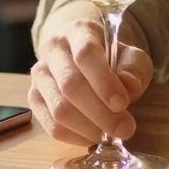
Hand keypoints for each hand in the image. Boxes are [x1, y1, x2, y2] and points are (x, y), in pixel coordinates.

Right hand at [29, 19, 151, 145]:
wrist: (90, 62)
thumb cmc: (114, 60)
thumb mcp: (131, 58)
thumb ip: (133, 69)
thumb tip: (129, 84)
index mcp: (78, 31)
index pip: (86, 54)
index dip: (104, 82)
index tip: (123, 104)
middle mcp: (53, 49)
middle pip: (70, 84)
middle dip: (100, 112)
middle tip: (125, 128)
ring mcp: (39, 74)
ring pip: (58, 108)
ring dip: (88, 128)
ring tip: (111, 134)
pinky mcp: (34, 98)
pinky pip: (51, 125)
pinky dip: (75, 137)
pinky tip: (93, 138)